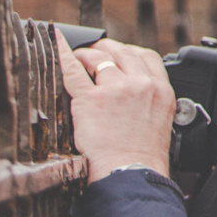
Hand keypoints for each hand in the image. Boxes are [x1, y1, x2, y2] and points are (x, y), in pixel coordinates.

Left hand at [56, 34, 175, 182]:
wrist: (131, 173)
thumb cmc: (142, 158)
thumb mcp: (160, 122)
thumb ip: (149, 102)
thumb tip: (134, 96)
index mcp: (160, 90)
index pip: (146, 56)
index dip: (128, 52)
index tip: (117, 53)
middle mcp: (140, 84)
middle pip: (121, 52)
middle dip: (105, 49)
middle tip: (93, 54)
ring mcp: (115, 89)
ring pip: (98, 58)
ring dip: (87, 55)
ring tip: (79, 59)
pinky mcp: (90, 99)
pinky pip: (73, 70)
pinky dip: (62, 54)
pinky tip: (56, 43)